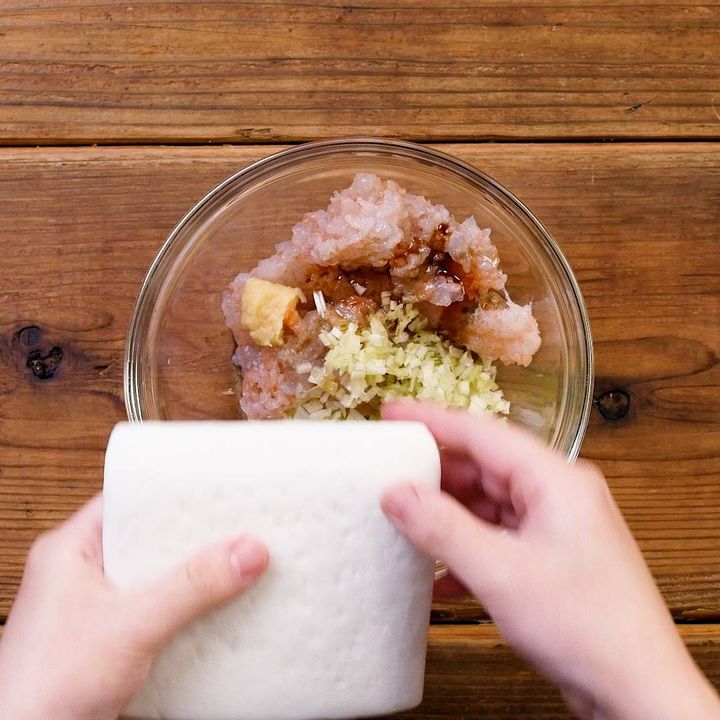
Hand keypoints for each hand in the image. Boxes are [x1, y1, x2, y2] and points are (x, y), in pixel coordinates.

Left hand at [0, 494, 268, 719]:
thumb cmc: (40, 691)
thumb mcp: (129, 626)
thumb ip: (191, 588)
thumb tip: (247, 552)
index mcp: (71, 550)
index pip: (132, 501)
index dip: (176, 494)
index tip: (222, 492)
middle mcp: (84, 574)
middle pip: (153, 540)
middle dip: (196, 538)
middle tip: (240, 528)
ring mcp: (99, 609)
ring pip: (160, 577)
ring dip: (196, 577)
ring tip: (237, 564)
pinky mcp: (113, 640)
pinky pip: (162, 611)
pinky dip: (189, 610)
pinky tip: (217, 610)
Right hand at [381, 401, 719, 719]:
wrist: (637, 692)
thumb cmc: (589, 628)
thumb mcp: (501, 573)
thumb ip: (443, 529)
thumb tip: (397, 494)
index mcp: (555, 480)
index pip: (482, 433)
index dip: (432, 421)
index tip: (393, 415)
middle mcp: (557, 495)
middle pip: (483, 467)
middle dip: (435, 473)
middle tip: (389, 473)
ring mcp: (554, 527)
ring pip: (487, 504)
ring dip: (448, 516)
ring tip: (405, 521)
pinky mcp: (549, 558)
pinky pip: (497, 537)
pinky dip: (466, 549)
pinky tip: (439, 574)